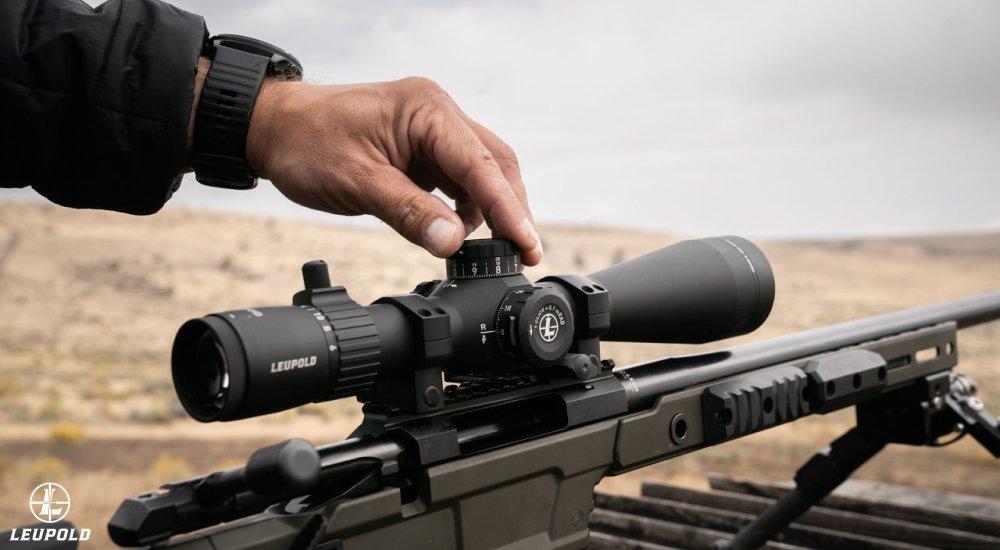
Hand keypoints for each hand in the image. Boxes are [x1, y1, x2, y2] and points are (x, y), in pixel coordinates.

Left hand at [241, 76, 541, 264]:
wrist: (273, 128)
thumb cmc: (307, 144)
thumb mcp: (358, 183)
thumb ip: (410, 213)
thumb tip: (454, 243)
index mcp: (427, 111)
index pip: (482, 164)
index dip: (509, 209)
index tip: (526, 245)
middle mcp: (437, 113)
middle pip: (495, 163)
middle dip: (511, 210)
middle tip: (522, 255)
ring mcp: (431, 129)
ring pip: (482, 171)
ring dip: (491, 209)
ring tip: (491, 250)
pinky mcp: (422, 146)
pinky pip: (459, 176)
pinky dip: (467, 205)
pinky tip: (459, 230)